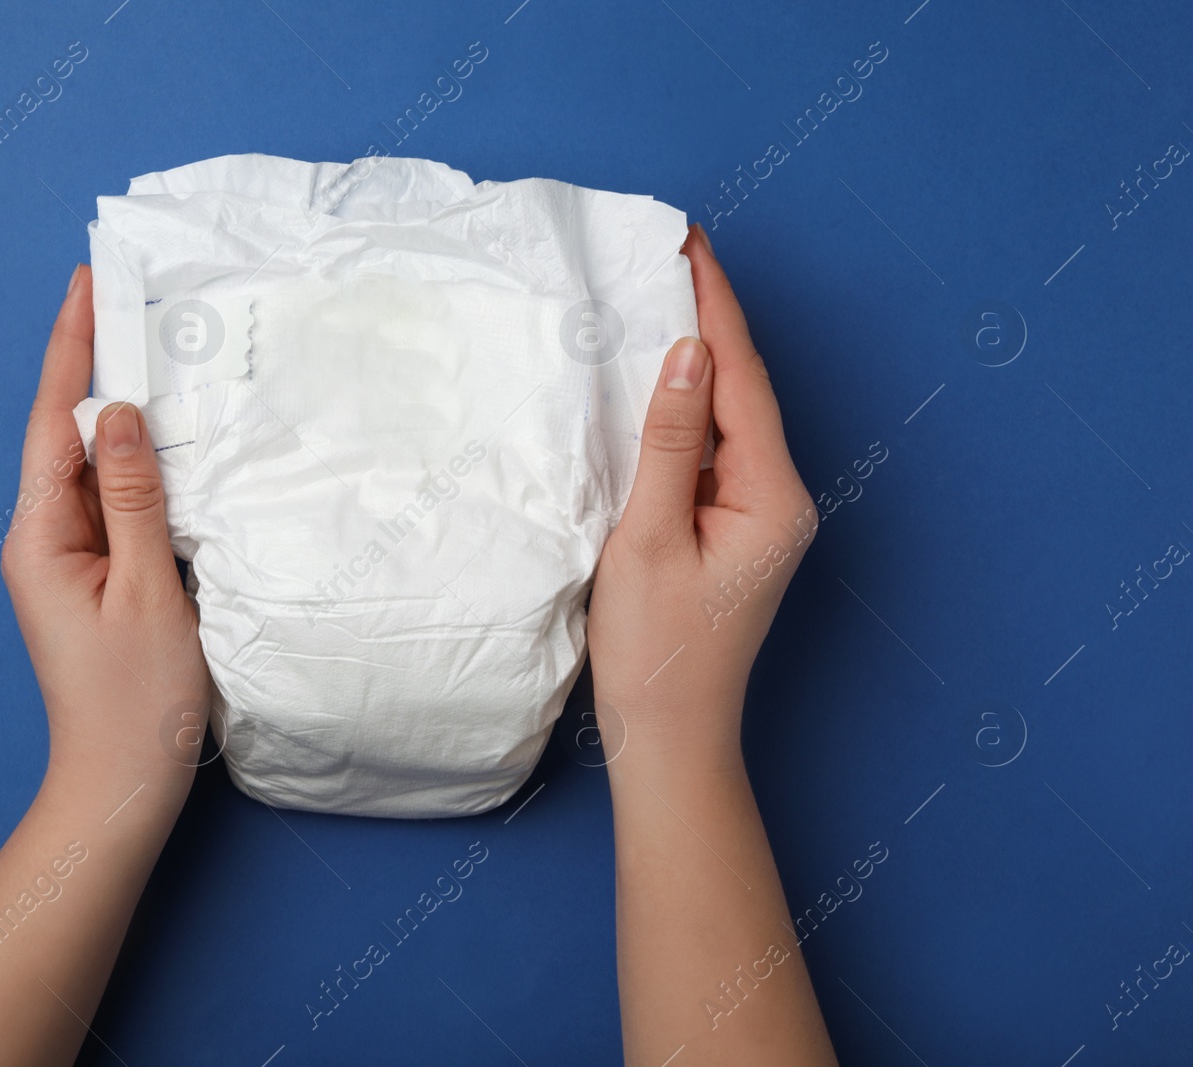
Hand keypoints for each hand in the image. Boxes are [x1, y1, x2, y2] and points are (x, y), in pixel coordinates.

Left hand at [0, 264, 209, 801]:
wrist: (123, 784)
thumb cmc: (137, 700)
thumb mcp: (146, 590)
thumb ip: (135, 498)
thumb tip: (121, 414)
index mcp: (40, 537)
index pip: (53, 422)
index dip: (70, 349)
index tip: (87, 285)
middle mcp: (43, 540)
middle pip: (71, 437)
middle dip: (101, 370)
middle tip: (137, 304)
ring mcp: (68, 560)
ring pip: (97, 470)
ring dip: (127, 420)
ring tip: (162, 359)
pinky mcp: (96, 579)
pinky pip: (116, 506)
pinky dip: (143, 471)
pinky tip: (174, 447)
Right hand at [588, 224, 817, 762]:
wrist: (669, 735)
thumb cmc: (656, 651)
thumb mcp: (648, 538)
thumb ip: (669, 441)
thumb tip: (688, 352)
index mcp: (771, 496)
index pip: (742, 379)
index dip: (715, 306)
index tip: (689, 242)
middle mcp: (779, 498)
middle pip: (744, 389)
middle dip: (710, 318)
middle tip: (673, 250)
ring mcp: (758, 515)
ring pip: (728, 418)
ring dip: (697, 359)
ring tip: (664, 293)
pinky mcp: (732, 529)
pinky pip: (711, 451)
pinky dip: (685, 409)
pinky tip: (658, 379)